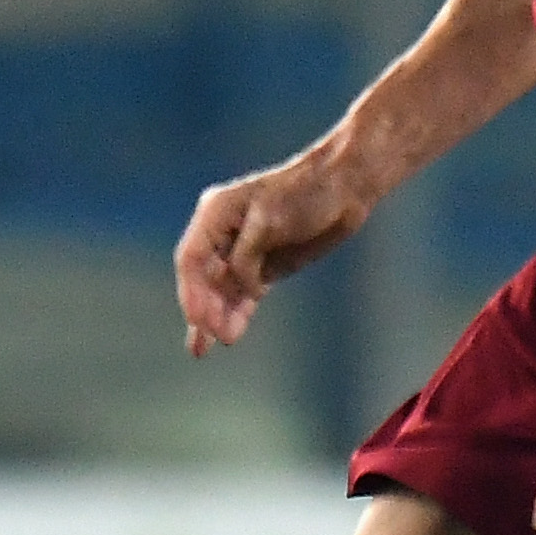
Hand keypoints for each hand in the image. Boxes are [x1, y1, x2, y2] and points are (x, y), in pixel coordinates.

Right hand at [174, 154, 367, 355]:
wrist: (344, 188)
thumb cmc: (307, 193)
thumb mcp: (270, 220)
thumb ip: (248, 255)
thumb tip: (242, 287)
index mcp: (216, 213)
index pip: (192, 258)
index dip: (191, 291)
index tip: (198, 319)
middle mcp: (223, 233)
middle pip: (203, 277)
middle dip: (205, 307)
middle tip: (211, 337)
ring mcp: (242, 251)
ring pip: (221, 289)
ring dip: (217, 316)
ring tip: (211, 346)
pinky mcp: (263, 265)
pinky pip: (243, 293)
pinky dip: (237, 312)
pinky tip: (231, 332)